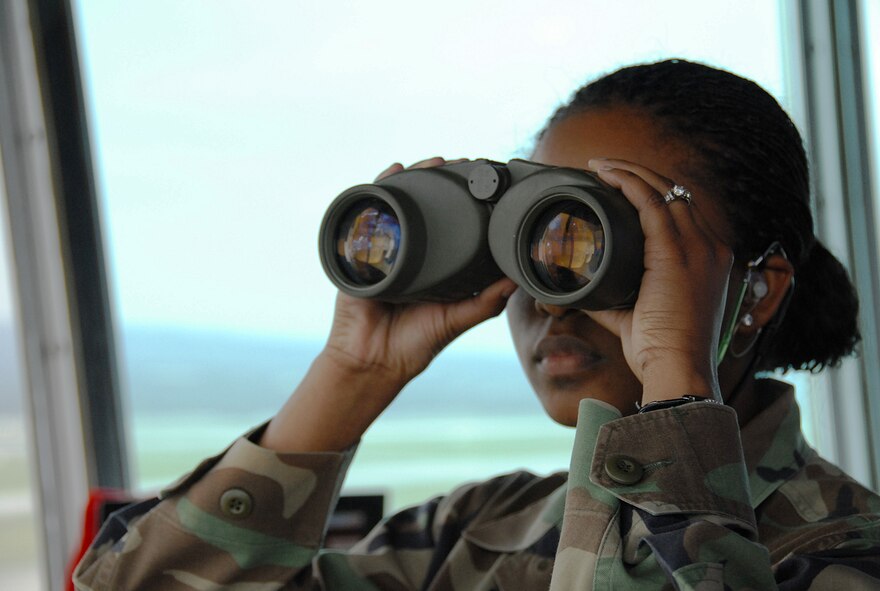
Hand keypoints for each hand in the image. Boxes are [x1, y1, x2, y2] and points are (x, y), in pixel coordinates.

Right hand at [261, 157, 515, 451]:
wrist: (371, 361)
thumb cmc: (413, 345)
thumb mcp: (456, 321)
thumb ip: (485, 303)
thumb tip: (516, 280)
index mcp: (434, 266)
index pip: (450, 224)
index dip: (464, 202)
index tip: (482, 183)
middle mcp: (411, 253)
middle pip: (424, 207)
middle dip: (439, 182)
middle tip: (459, 164)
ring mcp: (385, 248)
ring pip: (399, 204)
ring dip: (414, 178)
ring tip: (432, 162)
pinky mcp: (361, 251)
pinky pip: (369, 213)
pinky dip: (379, 189)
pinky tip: (394, 172)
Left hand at [585, 158, 731, 404]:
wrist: (678, 369)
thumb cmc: (660, 350)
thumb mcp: (634, 315)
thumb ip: (612, 297)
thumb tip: (581, 290)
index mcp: (708, 260)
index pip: (682, 211)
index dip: (650, 193)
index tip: (618, 187)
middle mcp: (710, 247)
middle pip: (675, 193)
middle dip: (638, 175)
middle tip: (603, 169)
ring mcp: (698, 246)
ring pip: (663, 190)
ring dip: (628, 172)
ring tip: (599, 166)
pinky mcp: (676, 251)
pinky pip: (650, 201)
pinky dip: (626, 182)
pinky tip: (605, 174)